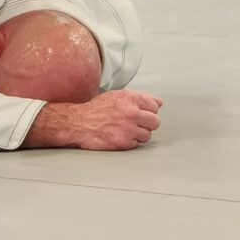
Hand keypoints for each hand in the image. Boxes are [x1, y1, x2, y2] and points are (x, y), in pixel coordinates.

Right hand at [24, 89, 162, 150]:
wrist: (79, 122)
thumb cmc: (97, 109)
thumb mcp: (116, 96)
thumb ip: (138, 98)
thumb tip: (159, 102)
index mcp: (129, 97)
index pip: (154, 105)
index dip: (148, 110)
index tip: (140, 112)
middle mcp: (131, 111)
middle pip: (155, 121)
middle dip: (147, 123)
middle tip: (134, 123)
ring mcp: (128, 128)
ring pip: (147, 134)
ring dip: (138, 133)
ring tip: (125, 129)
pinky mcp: (124, 141)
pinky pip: (137, 143)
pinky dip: (130, 141)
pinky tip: (119, 135)